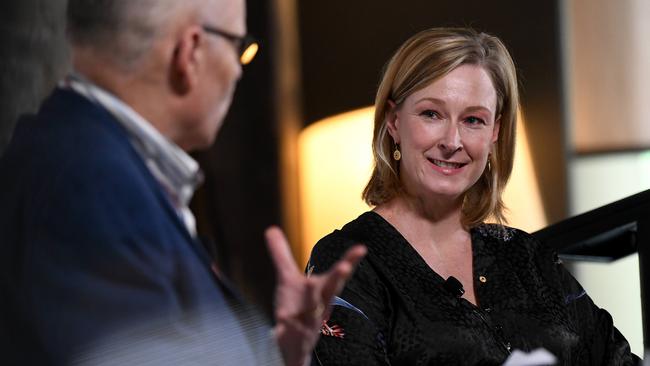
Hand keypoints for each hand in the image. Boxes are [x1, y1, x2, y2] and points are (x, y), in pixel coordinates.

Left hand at [265, 226, 365, 365]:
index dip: (350, 261)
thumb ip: (281, 254)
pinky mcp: (295, 336)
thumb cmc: (296, 306)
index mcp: (321, 289)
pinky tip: (283, 320)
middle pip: (331, 289)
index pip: (338, 273)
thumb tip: (271, 229)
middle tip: (344, 267)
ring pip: (315, 311)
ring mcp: (309, 321)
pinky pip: (293, 331)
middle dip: (337, 278)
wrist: (292, 342)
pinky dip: (289, 325)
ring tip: (311, 286)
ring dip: (315, 302)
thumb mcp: (286, 279)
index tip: (361, 248)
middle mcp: (320, 304)